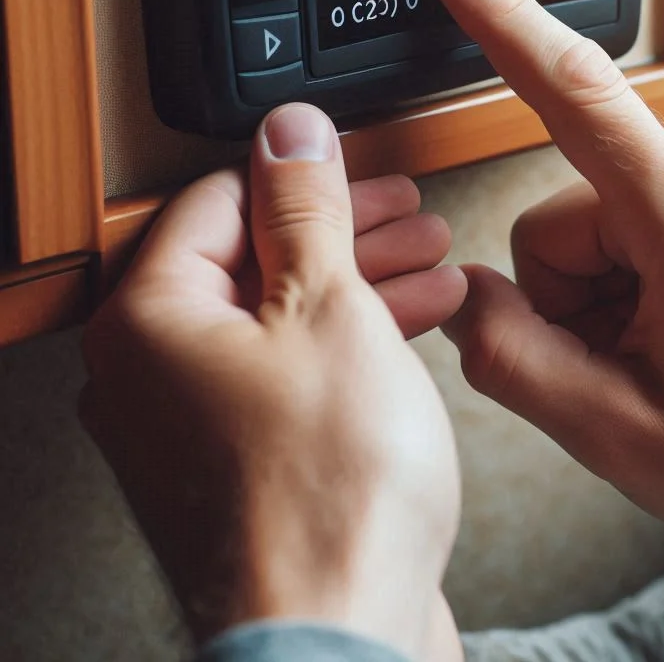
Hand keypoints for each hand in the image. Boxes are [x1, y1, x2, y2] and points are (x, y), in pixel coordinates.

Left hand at [80, 103, 465, 660]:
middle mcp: (155, 374)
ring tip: (431, 263)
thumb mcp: (328, 306)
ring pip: (282, 317)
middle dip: (344, 230)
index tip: (356, 164)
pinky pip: (294, 371)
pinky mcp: (244, 463)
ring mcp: (198, 425)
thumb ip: (304, 208)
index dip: (301, 173)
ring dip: (361, 282)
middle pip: (255, 259)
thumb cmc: (330, 495)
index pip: (218, 199)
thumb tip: (290, 132)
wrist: (344, 638)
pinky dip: (352, 340)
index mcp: (150, 321)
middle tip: (405, 214)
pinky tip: (414, 325)